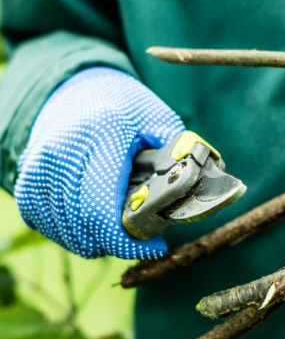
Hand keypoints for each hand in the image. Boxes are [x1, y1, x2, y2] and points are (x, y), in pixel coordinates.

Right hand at [14, 67, 184, 258]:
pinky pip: (51, 227)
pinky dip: (76, 233)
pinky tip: (96, 222)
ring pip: (68, 233)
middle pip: (85, 229)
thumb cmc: (120, 104)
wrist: (72, 90)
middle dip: (120, 243)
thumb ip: (177, 152)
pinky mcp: (28, 186)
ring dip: (99, 241)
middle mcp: (59, 158)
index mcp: (97, 138)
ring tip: (122, 227)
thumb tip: (202, 185)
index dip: (129, 242)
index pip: (103, 212)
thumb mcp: (156, 118)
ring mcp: (38, 173)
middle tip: (144, 238)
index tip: (157, 247)